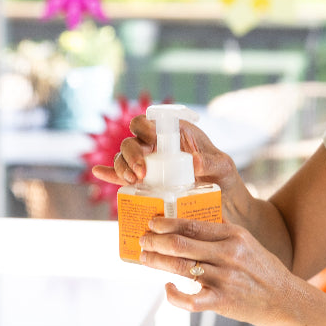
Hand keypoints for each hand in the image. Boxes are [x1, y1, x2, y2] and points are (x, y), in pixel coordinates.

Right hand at [91, 115, 244, 200]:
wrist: (225, 203)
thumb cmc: (225, 178)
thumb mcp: (223, 167)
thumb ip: (211, 162)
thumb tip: (193, 162)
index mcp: (176, 133)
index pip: (150, 122)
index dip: (143, 128)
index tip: (149, 143)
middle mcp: (159, 147)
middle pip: (132, 141)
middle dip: (131, 154)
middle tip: (142, 173)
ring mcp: (150, 165)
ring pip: (124, 158)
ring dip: (122, 168)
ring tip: (134, 182)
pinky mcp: (146, 183)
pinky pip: (122, 176)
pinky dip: (110, 174)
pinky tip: (99, 172)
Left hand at [139, 216, 297, 325]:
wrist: (281, 297)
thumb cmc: (260, 266)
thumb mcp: (245, 240)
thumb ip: (222, 231)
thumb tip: (193, 220)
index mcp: (233, 235)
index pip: (193, 225)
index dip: (168, 223)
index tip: (153, 222)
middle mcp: (228, 254)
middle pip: (181, 245)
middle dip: (156, 241)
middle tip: (143, 239)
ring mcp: (224, 279)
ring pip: (181, 268)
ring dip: (157, 262)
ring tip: (145, 258)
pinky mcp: (221, 302)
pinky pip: (190, 300)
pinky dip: (174, 295)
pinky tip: (167, 287)